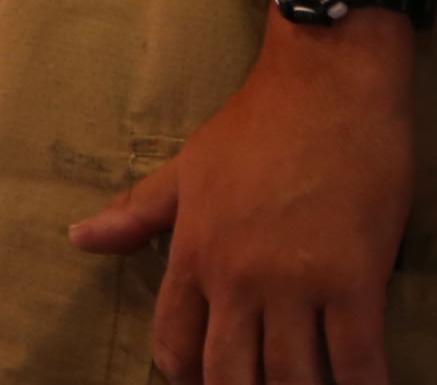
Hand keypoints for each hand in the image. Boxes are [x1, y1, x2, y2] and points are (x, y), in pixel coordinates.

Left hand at [69, 23, 418, 383]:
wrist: (328, 81)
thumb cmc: (259, 122)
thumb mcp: (188, 165)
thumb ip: (138, 213)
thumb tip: (79, 239)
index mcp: (194, 252)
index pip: (174, 341)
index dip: (185, 376)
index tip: (204, 382)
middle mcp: (238, 276)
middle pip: (230, 374)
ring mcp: (298, 281)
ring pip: (294, 377)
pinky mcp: (358, 280)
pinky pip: (358, 360)